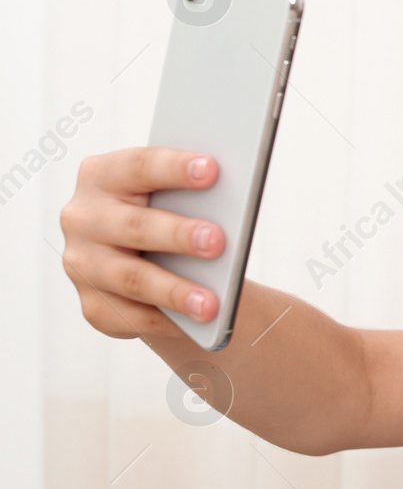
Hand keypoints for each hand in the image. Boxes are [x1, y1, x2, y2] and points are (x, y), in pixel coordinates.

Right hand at [58, 147, 224, 339]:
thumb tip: (232, 207)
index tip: (212, 169)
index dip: (174, 168)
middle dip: (178, 234)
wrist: (156, 257)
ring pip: (133, 278)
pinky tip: (196, 323)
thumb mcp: (174, 196)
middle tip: (217, 241)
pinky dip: (167, 320)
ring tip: (211, 304)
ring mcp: (83, 264)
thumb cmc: (172, 213)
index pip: (139, 166)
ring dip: (174, 291)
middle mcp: (83, 218)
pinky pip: (131, 315)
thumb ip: (194, 195)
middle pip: (135, 226)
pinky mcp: (93, 304)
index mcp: (103, 176)